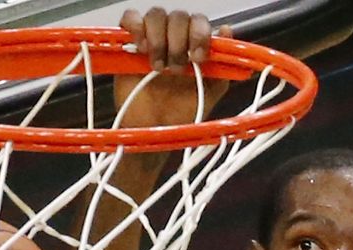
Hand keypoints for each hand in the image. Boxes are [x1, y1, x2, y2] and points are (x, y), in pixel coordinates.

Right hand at [115, 8, 232, 128]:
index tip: (198, 57)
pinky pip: (130, 19)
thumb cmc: (180, 113)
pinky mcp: (128, 45)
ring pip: (156, 15)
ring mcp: (151, 39)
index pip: (199, 21)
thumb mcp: (210, 91)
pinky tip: (141, 48)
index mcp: (193, 45)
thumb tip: (225, 31)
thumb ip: (223, 63)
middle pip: (178, 17)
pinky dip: (136, 26)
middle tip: (176, 68)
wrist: (154, 130)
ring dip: (158, 38)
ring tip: (158, 66)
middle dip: (178, 41)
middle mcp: (173, 38)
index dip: (199, 34)